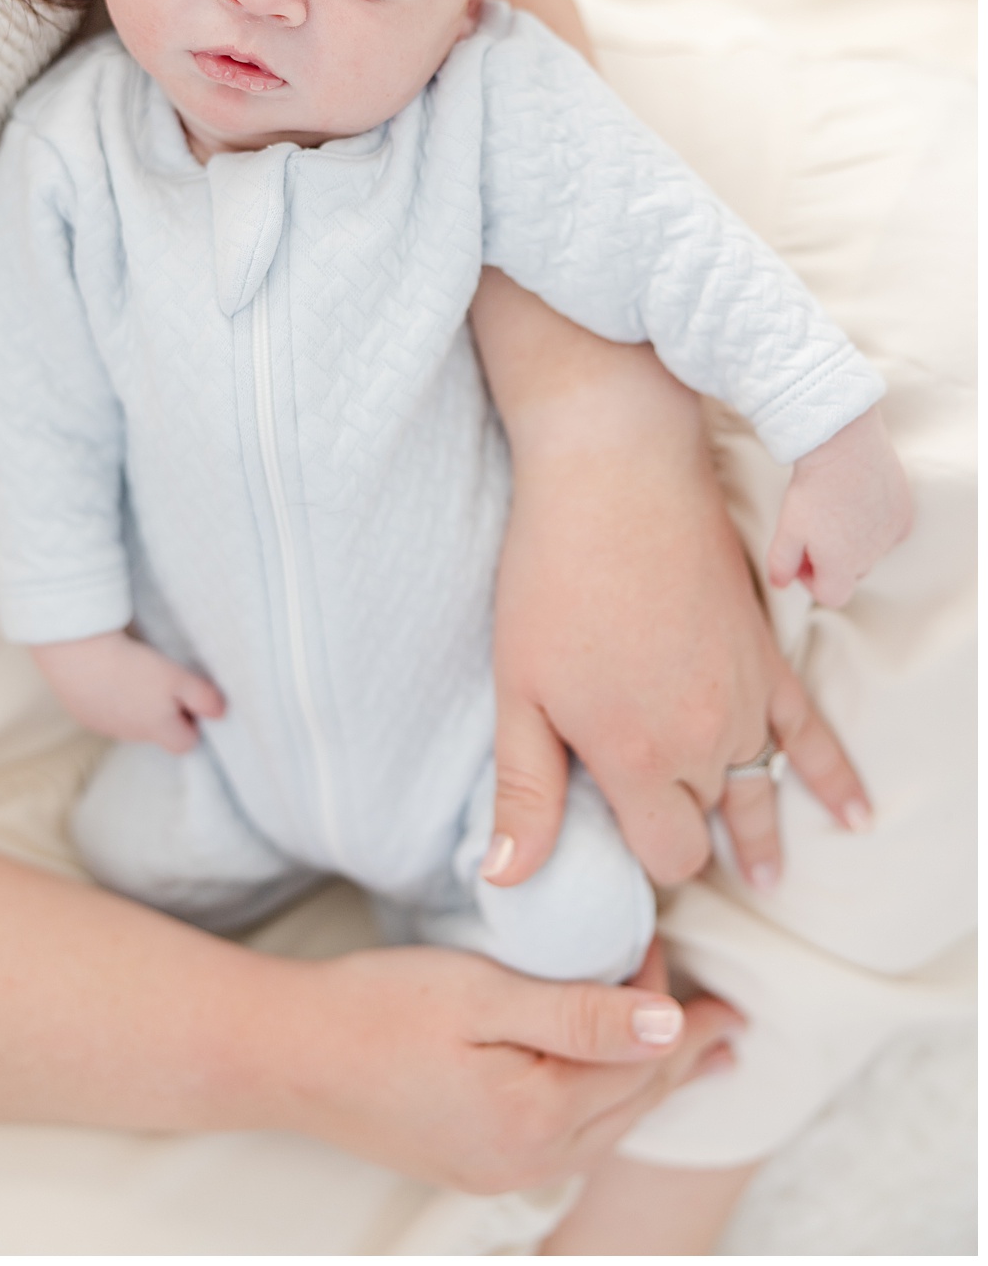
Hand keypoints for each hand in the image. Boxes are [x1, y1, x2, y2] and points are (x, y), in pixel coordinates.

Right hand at [31, 630, 224, 751]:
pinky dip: (108, 697)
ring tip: (130, 674)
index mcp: (157, 729)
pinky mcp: (82, 712)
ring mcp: (103, 725)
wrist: (77, 652)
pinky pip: (103, 711)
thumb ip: (203, 698)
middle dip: (162, 713)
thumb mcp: (177, 677)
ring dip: (133, 705)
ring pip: (128, 722)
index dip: (191, 723)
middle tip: (159, 681)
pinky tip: (106, 674)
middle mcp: (131, 734)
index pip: (185, 743)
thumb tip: (220, 713)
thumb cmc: (130, 666)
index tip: (186, 699)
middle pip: (156, 733)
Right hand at [279, 939, 740, 1195]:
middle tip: (726, 1016)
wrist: (284, 1055)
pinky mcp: (474, 1168)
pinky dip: (602, 1108)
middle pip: (632, 1105)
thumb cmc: (372, 1009)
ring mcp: (501, 1173)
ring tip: (692, 1055)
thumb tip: (672, 1025)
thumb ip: (578, 1013)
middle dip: (678, 1055)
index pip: (637, 1057)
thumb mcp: (479, 994)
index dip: (668, 1004)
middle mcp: (532, 1162)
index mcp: (540, 1118)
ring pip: (605, 1129)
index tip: (684, 957)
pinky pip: (567, 1141)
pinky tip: (605, 1091)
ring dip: (647, 1086)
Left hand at [472, 273, 869, 890]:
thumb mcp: (515, 691)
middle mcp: (702, 740)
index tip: (621, 858)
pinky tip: (856, 818)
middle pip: (707, 824)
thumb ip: (523, 792)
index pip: (666, 857)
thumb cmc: (548, 579)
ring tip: (766, 875)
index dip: (645, 863)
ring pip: (758, 791)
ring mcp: (744, 701)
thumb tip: (505, 880)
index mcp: (634, 756)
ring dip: (755, 829)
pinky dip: (835, 782)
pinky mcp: (767, 660)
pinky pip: (815, 736)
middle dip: (685, 838)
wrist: (613, 481)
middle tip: (663, 847)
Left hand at [769, 406, 912, 605]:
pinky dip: (872, 524)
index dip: (811, 581)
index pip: (832, 595)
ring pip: (869, 552)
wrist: (845, 446)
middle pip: (850, 574)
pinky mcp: (905, 515)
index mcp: (843, 565)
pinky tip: (856, 500)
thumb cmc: (812, 489)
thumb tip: (780, 585)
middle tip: (811, 528)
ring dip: (852, 542)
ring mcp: (893, 535)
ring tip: (832, 510)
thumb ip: (781, 563)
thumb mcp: (787, 529)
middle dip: (830, 560)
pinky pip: (887, 532)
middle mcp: (874, 556)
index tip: (799, 555)